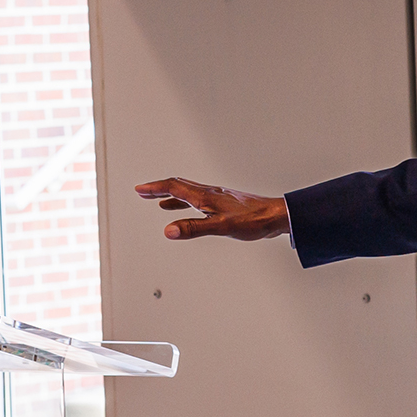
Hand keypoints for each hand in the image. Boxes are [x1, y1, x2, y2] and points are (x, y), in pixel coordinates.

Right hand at [135, 177, 290, 240]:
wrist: (276, 216)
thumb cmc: (253, 220)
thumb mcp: (221, 227)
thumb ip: (194, 228)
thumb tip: (169, 230)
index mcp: (206, 196)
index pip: (175, 187)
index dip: (155, 188)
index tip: (140, 190)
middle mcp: (211, 193)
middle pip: (180, 186)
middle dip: (160, 189)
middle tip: (144, 192)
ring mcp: (218, 198)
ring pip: (190, 193)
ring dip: (172, 195)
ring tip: (159, 200)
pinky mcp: (226, 204)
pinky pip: (200, 200)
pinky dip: (187, 203)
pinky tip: (190, 210)